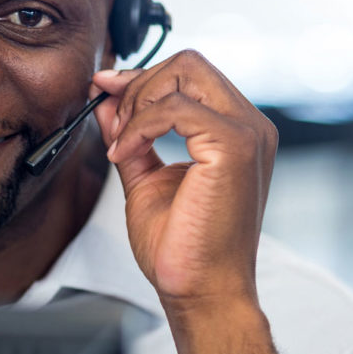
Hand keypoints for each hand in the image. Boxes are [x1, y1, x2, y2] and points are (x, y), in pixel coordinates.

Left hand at [91, 50, 277, 305]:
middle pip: (188, 62)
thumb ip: (129, 136)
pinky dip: (139, 126)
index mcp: (235, 130)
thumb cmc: (182, 247)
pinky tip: (126, 153)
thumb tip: (104, 101)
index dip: (141, 77)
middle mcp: (249, 124)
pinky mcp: (233, 145)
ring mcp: (247, 132)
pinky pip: (173, 107)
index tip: (103, 89)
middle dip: (139, 84)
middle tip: (115, 128)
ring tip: (122, 146)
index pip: (190, 73)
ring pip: (184, 71)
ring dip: (138, 103)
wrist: (201, 291)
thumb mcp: (145, 177)